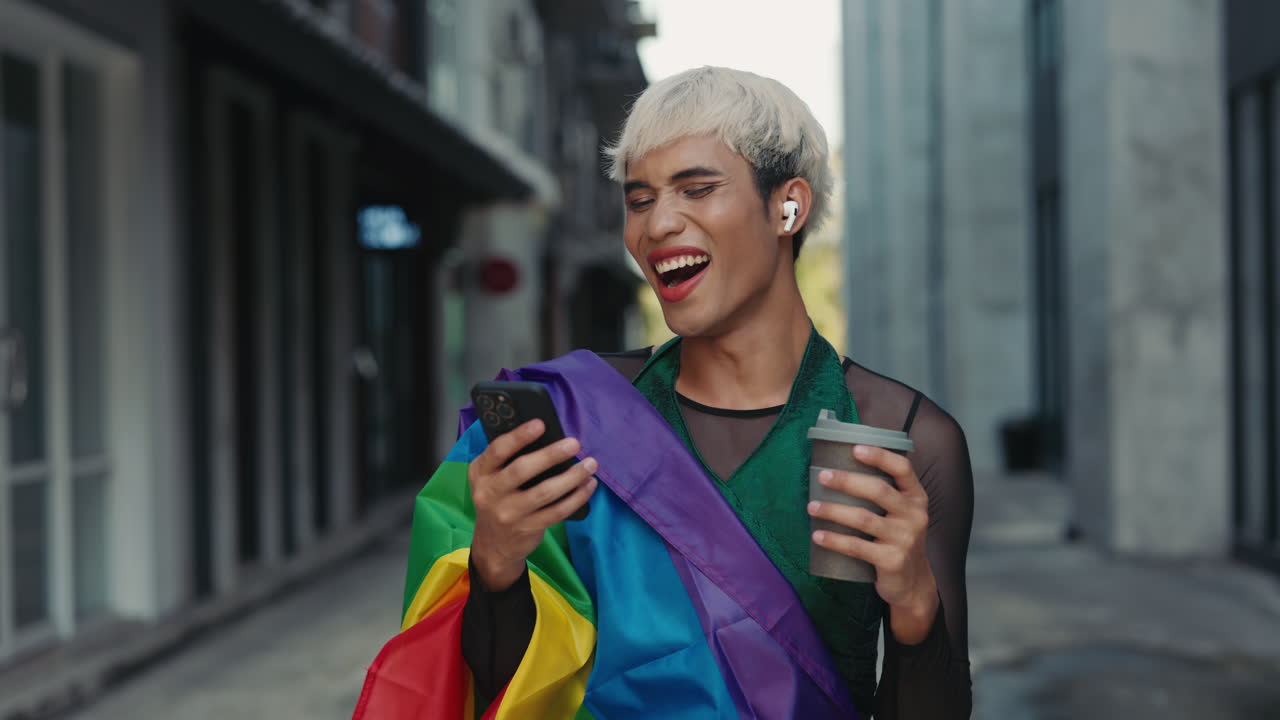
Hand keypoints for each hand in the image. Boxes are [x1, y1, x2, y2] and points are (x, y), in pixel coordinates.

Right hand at [469, 419, 597, 590]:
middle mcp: (490, 493)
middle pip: (522, 470)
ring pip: (544, 492)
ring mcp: (508, 514)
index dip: (519, 436)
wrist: (493, 544)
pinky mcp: (527, 529)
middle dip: (550, 455)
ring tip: (590, 464)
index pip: (498, 450)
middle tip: (574, 444)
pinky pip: (557, 511)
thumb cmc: (499, 499)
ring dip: (571, 476)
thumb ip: (508, 460)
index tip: (541, 424)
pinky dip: (576, 497)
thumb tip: (547, 437)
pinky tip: (588, 485)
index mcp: (481, 473)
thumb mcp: (491, 478)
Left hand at [807, 445, 938, 643]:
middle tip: (823, 476)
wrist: (913, 583)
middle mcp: (914, 516)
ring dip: (834, 510)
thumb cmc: (898, 540)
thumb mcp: (902, 515)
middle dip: (847, 481)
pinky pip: (857, 547)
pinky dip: (835, 540)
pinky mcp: (891, 561)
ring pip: (863, 519)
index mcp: (916, 498)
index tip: (854, 449)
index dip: (880, 456)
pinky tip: (818, 535)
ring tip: (812, 506)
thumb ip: (884, 495)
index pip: (903, 468)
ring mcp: (904, 539)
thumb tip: (840, 469)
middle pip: (878, 490)